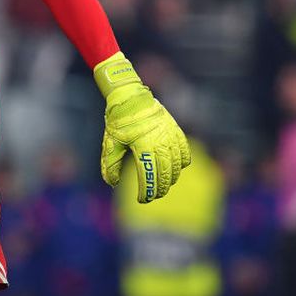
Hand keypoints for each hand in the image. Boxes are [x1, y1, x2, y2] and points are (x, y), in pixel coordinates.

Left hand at [93, 52, 190, 201]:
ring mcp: (171, 136)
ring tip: (161, 185)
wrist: (131, 95)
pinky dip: (181, 164)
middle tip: (151, 196)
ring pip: (177, 167)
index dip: (147, 192)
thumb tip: (113, 183)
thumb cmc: (119, 119)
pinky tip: (174, 169)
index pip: (149, 177)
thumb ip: (110, 165)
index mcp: (143, 146)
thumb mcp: (111, 142)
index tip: (141, 199)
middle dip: (159, 189)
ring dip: (170, 179)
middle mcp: (160, 142)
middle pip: (166, 175)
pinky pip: (185, 153)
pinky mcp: (176, 131)